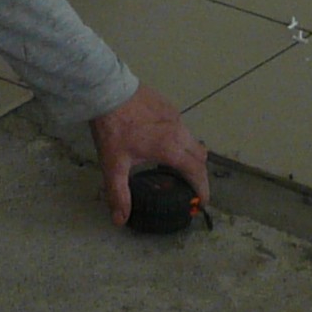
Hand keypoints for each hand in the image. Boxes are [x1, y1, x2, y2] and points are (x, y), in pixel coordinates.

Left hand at [87, 84, 208, 224]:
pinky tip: (163, 145)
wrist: (108, 91)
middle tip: (191, 188)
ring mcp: (174, 116)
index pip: (196, 171)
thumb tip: (120, 220)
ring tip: (177, 168)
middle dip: (199, 174)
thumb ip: (118, 194)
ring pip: (192, 140)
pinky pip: (182, 127)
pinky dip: (181, 141)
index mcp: (170, 147)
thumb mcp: (113, 165)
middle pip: (200, 156)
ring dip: (190, 156)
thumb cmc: (113, 129)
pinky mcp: (168, 106)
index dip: (202, 188)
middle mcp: (178, 131)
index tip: (202, 201)